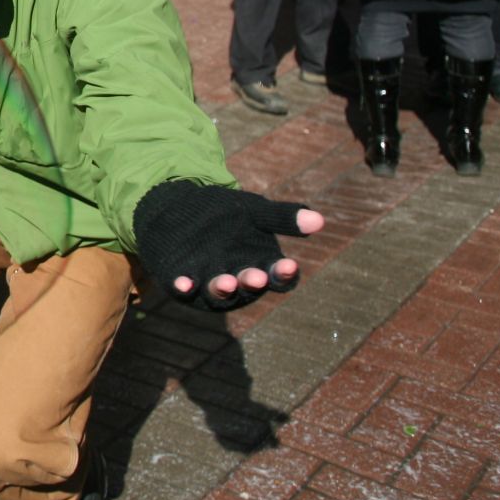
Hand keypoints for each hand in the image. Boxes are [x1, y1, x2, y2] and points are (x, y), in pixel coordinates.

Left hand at [131, 181, 324, 309]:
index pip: (279, 276)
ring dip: (222, 288)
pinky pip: (183, 289)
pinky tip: (183, 283)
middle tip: (255, 277)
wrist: (179, 208)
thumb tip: (319, 220)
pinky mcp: (182, 281)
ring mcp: (209, 283)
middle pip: (248, 286)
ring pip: (219, 292)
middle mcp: (238, 280)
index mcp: (261, 265)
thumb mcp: (254, 212)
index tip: (290, 265)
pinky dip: (185, 287)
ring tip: (227, 282)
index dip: (284, 273)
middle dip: (252, 282)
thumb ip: (282, 218)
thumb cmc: (225, 214)